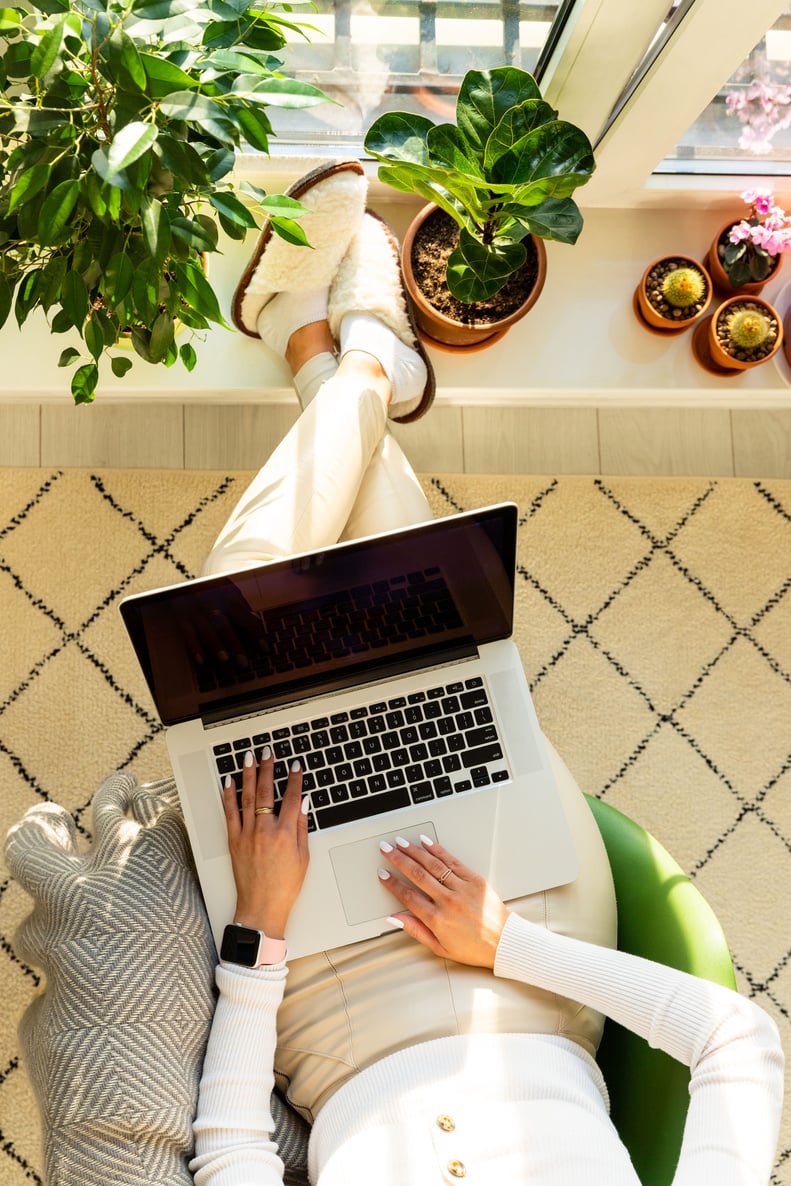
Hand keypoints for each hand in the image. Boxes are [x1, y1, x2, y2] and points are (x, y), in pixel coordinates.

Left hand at [223, 748, 308, 938]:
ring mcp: (247, 835)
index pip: (291, 798)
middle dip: (268, 768)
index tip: (295, 766)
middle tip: (268, 752)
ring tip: (248, 758)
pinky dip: (229, 795)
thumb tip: (302, 803)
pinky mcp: (234, 841)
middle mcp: (265, 831)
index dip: (295, 780)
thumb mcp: (303, 856)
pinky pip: (230, 813)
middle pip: (266, 791)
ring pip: (246, 797)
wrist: (262, 907)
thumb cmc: (285, 886)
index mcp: (286, 833)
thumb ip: (302, 826)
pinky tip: (229, 781)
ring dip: (248, 774)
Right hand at [378, 835, 508, 967]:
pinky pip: (452, 861)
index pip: (408, 895)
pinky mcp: (474, 879)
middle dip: (398, 859)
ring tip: (401, 843)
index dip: (392, 883)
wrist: (504, 942)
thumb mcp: (440, 948)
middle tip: (386, 849)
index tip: (383, 874)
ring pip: (433, 864)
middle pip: (417, 874)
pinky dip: (438, 850)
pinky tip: (426, 843)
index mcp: (437, 920)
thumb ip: (415, 930)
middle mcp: (448, 901)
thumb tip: (395, 918)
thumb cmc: (474, 947)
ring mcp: (462, 888)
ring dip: (414, 851)